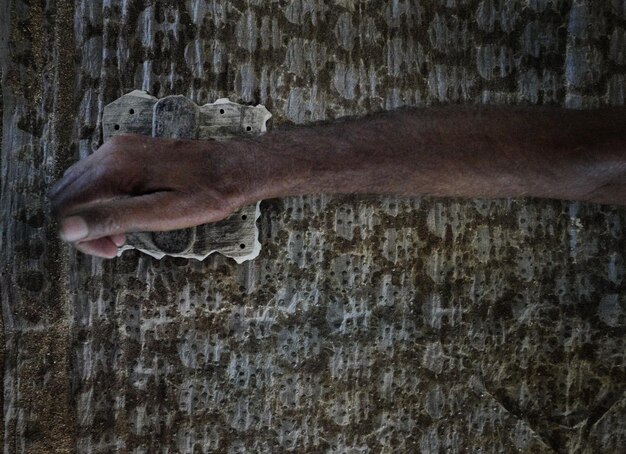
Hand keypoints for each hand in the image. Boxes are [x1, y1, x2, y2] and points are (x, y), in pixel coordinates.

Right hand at [48, 134, 253, 257]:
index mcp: (115, 167)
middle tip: (116, 247)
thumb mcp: (162, 214)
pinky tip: (129, 214)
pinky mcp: (131, 151)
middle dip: (83, 225)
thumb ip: (113, 219)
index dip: (79, 234)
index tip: (110, 251)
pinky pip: (99, 177)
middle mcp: (111, 152)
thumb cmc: (206, 194)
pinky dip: (104, 200)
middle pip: (68, 193)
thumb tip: (65, 229)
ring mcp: (120, 148)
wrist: (234, 168)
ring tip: (124, 235)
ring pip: (81, 186)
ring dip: (93, 214)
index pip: (66, 204)